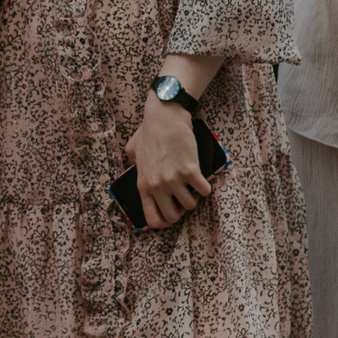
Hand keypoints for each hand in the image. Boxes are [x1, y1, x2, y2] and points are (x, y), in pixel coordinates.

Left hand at [124, 96, 210, 229]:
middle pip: (173, 217)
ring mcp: (173, 179)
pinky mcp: (190, 171)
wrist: (164, 116)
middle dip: (181, 210)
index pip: (152, 220)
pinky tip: (201, 178)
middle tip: (183, 196)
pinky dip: (205, 187)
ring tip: (191, 184)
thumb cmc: (149, 131)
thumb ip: (132, 165)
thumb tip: (134, 169)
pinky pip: (204, 191)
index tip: (172, 211)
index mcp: (143, 185)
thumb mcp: (133, 152)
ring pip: (191, 205)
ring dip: (194, 196)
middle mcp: (157, 186)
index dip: (165, 221)